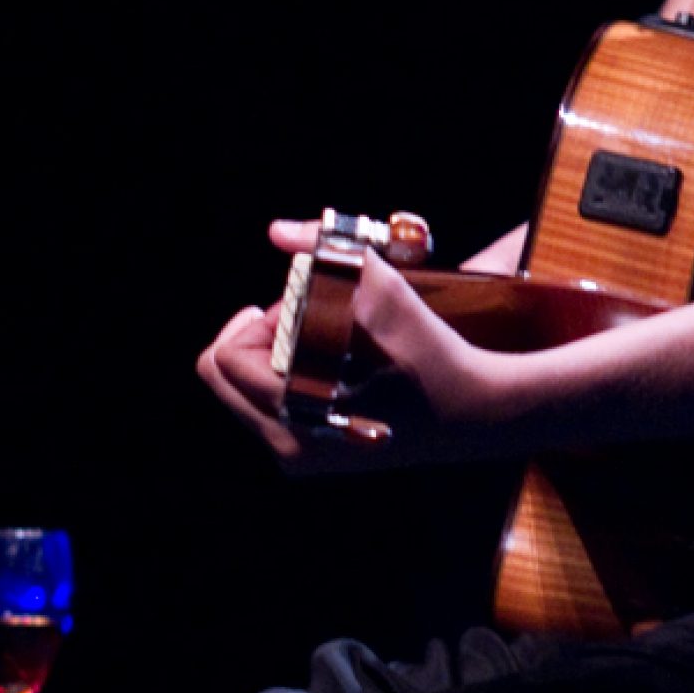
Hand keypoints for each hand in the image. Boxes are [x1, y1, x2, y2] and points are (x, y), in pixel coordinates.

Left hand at [196, 217, 522, 462]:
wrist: (472, 410)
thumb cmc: (426, 347)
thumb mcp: (381, 288)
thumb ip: (326, 249)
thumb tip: (277, 230)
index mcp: (294, 410)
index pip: (226, 356)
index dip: (260, 322)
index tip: (300, 308)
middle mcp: (288, 446)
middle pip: (221, 375)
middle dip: (255, 339)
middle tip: (297, 319)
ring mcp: (298, 459)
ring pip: (238, 392)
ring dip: (265, 358)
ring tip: (317, 342)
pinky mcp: (308, 461)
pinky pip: (260, 410)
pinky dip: (277, 380)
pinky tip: (320, 364)